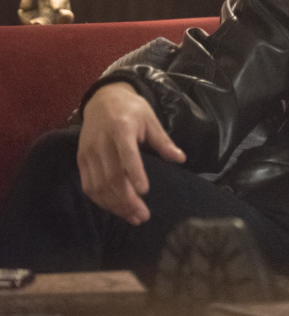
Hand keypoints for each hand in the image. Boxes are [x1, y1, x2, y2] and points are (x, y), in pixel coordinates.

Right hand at [78, 82, 185, 224]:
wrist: (102, 99)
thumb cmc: (132, 109)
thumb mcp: (151, 119)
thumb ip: (163, 141)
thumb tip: (181, 159)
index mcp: (121, 128)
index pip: (127, 154)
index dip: (135, 173)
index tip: (145, 192)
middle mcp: (101, 142)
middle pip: (112, 176)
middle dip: (127, 200)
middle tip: (143, 216)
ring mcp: (88, 152)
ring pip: (99, 185)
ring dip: (115, 205)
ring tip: (133, 217)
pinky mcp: (81, 159)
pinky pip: (88, 185)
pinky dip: (101, 200)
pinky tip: (116, 209)